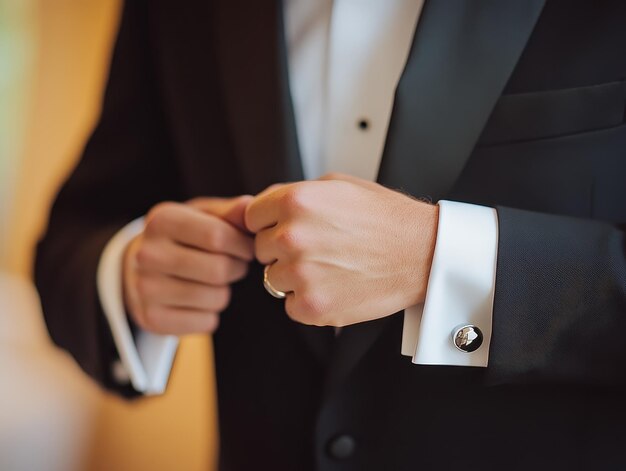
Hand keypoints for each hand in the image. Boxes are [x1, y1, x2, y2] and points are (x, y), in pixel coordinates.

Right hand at [123, 196, 253, 334]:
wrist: (139, 267)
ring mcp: (145, 289)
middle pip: (219, 270)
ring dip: (225, 292)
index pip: (217, 236)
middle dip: (237, 268)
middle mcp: (147, 254)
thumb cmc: (184, 236)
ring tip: (214, 282)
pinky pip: (206, 322)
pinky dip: (212, 315)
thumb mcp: (203, 216)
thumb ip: (230, 212)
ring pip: (216, 298)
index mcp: (162, 221)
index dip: (242, 245)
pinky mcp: (151, 318)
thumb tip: (251, 206)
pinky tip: (198, 302)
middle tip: (234, 265)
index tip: (247, 247)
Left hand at [245, 173, 437, 326]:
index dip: (269, 223)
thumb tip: (263, 204)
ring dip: (294, 276)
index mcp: (295, 202)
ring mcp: (300, 274)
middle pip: (261, 249)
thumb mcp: (337, 185)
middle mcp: (292, 237)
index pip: (251, 218)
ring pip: (272, 279)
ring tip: (328, 267)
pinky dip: (307, 301)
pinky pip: (289, 306)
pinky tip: (333, 285)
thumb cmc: (384, 218)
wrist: (420, 253)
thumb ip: (294, 192)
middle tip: (317, 248)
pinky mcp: (312, 306)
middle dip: (282, 249)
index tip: (285, 229)